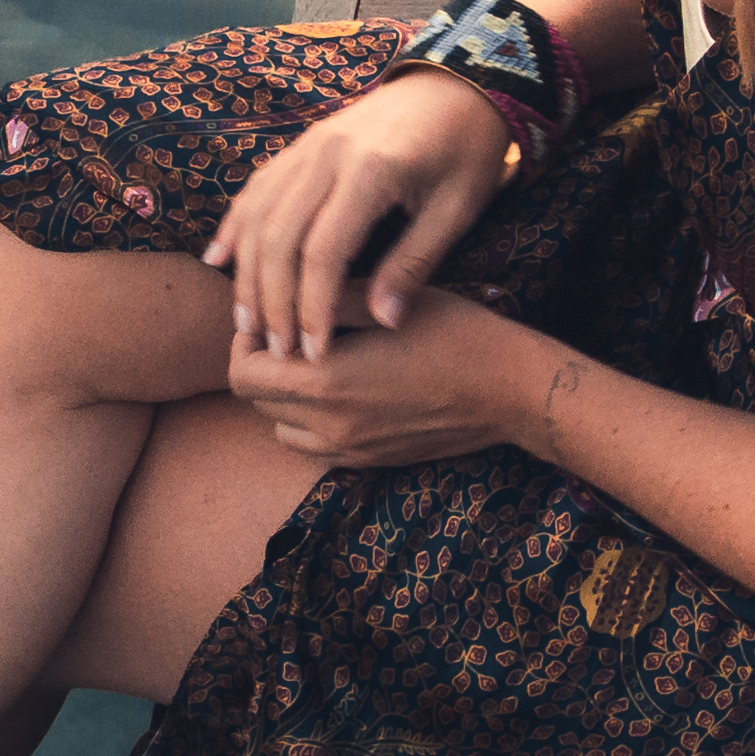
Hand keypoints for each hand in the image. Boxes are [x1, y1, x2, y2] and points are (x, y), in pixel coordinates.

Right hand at [203, 68, 512, 360]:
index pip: (324, 252)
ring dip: (247, 274)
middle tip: (276, 351)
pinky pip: (257, 188)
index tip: (314, 353)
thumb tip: (382, 323)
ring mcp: (308, 144)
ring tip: (246, 325)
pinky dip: (235, 227)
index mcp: (371, 170)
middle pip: (279, 237)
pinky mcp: (302, 143)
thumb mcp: (457, 208)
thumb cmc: (468, 149)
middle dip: (272, 302)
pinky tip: (219, 261)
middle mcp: (327, 153)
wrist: (458, 83)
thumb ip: (415, 263)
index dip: (313, 308)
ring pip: (258, 214)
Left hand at [227, 284, 556, 468]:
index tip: (271, 314)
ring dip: (284, 396)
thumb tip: (278, 293)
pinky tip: (343, 390)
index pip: (243, 372)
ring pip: (280, 428)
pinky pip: (314, 446)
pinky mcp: (370, 462)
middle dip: (262, 364)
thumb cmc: (455, 332)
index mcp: (326, 382)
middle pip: (256, 401)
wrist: (511, 390)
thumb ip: (322, 300)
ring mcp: (350, 450)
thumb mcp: (385, 298)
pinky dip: (311, 422)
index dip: (246, 340)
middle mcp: (330, 426)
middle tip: (290, 332)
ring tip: (315, 362)